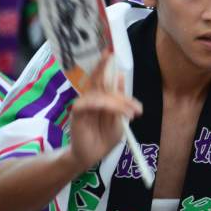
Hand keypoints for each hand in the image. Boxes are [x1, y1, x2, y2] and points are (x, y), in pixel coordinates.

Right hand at [67, 55, 141, 172]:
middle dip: (105, 68)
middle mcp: (91, 98)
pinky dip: (105, 105)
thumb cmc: (104, 138)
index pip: (103, 78)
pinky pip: (89, 103)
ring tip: (132, 112)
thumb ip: (119, 99)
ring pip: (99, 93)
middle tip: (115, 62)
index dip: (105, 66)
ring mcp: (83, 105)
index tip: (111, 53)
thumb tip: (120, 75)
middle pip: (97, 79)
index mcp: (101, 97)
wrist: (91, 157)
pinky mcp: (78, 114)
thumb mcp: (118, 118)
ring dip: (118, 101)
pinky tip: (117, 111)